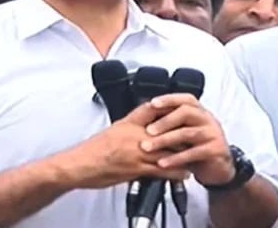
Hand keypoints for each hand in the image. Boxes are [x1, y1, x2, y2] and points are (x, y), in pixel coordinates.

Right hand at [49, 103, 189, 189]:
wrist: (78, 165)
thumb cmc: (92, 151)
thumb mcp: (112, 131)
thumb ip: (129, 128)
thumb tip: (141, 127)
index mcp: (128, 123)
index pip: (152, 108)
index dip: (169, 105)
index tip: (183, 105)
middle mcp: (135, 134)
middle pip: (166, 128)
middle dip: (183, 130)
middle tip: (198, 131)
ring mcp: (137, 151)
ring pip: (167, 148)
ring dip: (184, 152)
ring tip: (197, 153)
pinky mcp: (136, 168)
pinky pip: (161, 169)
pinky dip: (175, 171)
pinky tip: (185, 172)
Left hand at [139, 94, 234, 185]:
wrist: (218, 168)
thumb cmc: (197, 147)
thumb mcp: (185, 132)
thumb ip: (172, 124)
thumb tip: (146, 114)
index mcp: (199, 111)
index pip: (186, 99)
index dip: (169, 100)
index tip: (152, 104)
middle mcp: (207, 119)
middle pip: (186, 112)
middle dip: (165, 121)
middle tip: (148, 131)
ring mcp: (213, 134)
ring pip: (187, 133)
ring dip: (165, 140)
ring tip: (149, 148)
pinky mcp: (215, 150)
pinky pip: (194, 152)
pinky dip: (176, 158)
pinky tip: (163, 163)